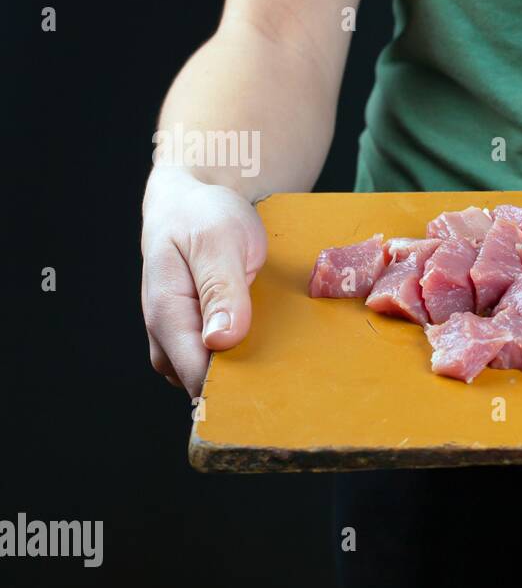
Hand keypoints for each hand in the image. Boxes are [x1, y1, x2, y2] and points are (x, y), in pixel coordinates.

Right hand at [141, 167, 267, 396]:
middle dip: (243, 386)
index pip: (195, 375)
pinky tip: (269, 346)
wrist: (191, 200)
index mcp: (166, 314)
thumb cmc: (202, 215)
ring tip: (282, 359)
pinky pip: (218, 359)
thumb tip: (220, 340)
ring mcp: (178, 336)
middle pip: (202, 383)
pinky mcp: (195, 333)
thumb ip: (221, 290)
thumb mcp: (218, 242)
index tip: (274, 386)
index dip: (233, 388)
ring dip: (245, 373)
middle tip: (288, 376)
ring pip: (211, 375)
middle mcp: (166, 334)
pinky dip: (243, 358)